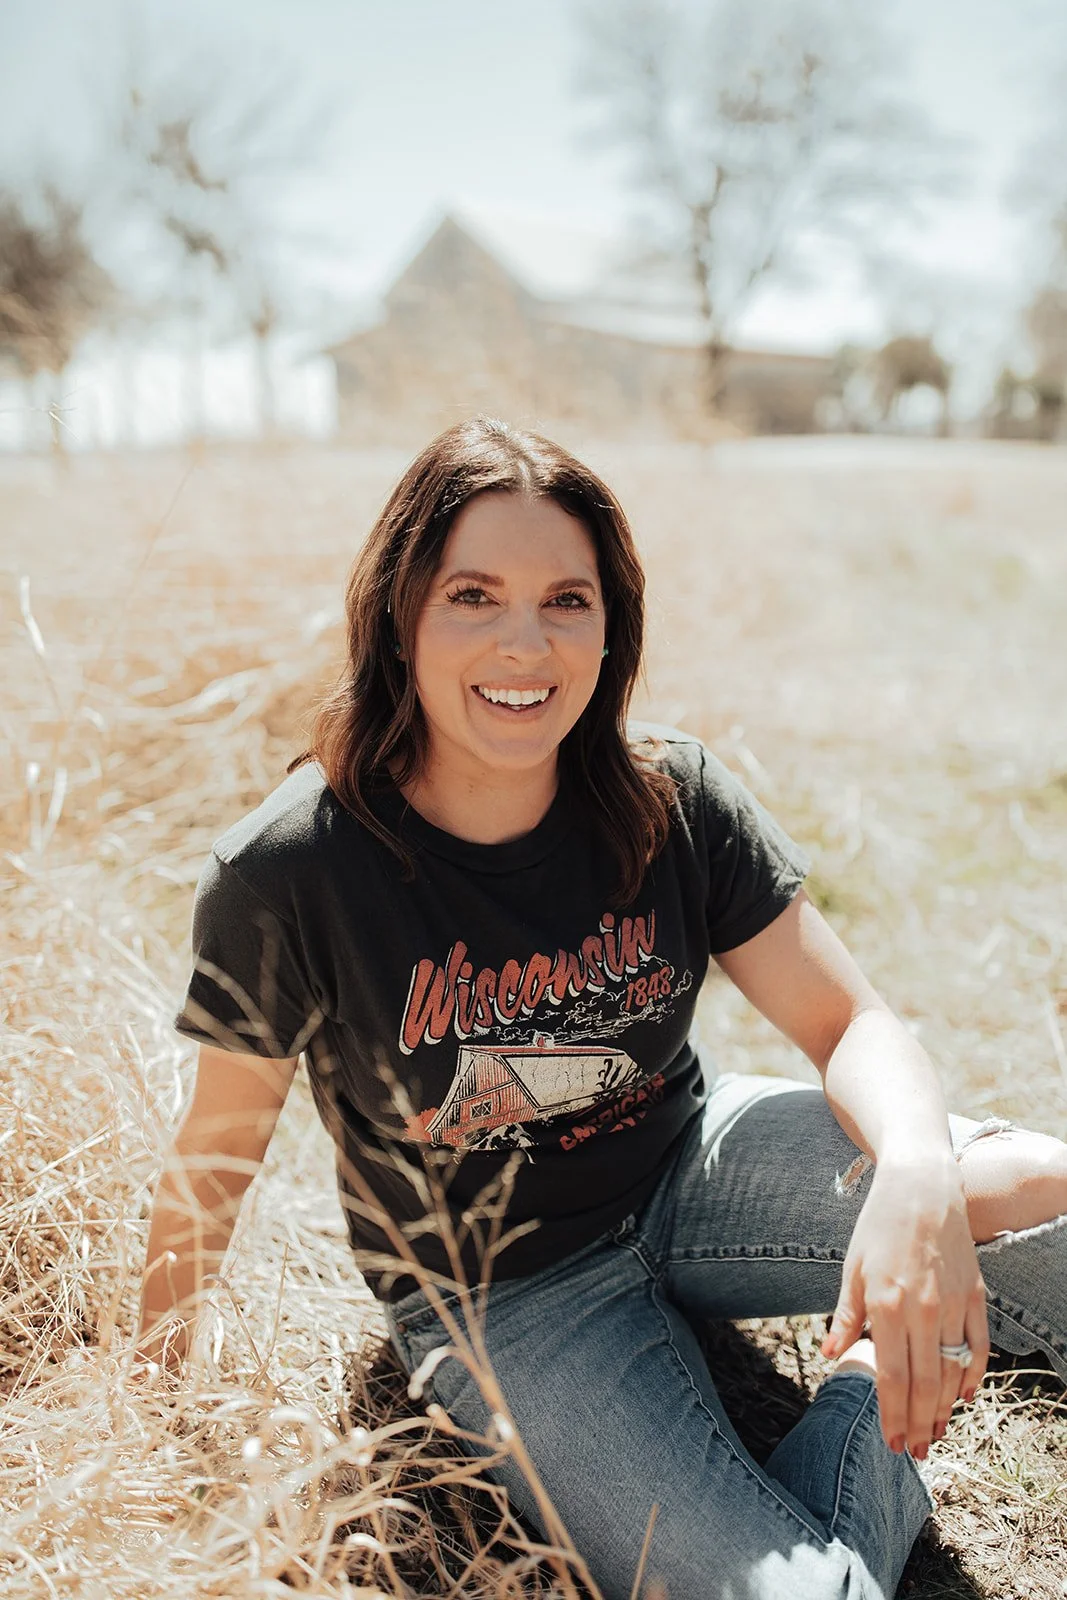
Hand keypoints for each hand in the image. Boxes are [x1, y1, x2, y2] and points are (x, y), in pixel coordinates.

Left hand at [821, 1152, 989, 1457]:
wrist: (921, 1186)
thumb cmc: (878, 1226)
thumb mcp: (852, 1268)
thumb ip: (845, 1317)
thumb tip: (830, 1357)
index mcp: (886, 1304)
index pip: (891, 1376)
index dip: (891, 1415)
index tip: (890, 1443)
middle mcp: (923, 1310)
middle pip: (924, 1384)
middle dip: (919, 1424)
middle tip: (915, 1453)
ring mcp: (953, 1304)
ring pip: (952, 1372)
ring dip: (944, 1409)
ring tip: (935, 1434)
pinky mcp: (975, 1295)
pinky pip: (978, 1347)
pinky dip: (973, 1376)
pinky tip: (964, 1397)